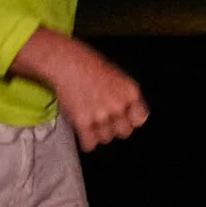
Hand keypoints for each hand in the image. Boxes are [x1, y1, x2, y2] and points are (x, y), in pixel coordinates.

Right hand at [10, 26, 147, 150]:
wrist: (66, 62)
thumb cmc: (90, 66)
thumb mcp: (118, 77)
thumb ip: (126, 97)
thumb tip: (134, 118)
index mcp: (130, 92)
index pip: (139, 119)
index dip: (130, 120)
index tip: (123, 118)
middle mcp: (118, 105)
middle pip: (124, 132)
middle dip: (114, 127)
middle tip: (103, 119)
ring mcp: (101, 114)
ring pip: (106, 139)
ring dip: (98, 133)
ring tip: (89, 120)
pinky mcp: (82, 121)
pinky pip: (90, 144)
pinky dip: (86, 141)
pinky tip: (82, 131)